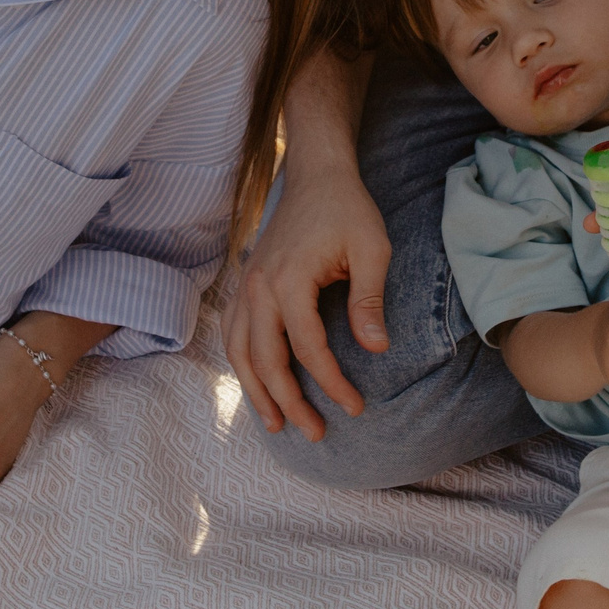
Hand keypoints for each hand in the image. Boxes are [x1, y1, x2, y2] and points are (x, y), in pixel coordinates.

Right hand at [222, 155, 390, 442]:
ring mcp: (246, 285)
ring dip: (256, 391)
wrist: (316, 175)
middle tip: (315, 433)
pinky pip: (233, 331)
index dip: (331, 383)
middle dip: (288, 401)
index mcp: (289, 279)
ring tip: (277, 424)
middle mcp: (258, 286)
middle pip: (265, 359)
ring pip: (240, 350)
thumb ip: (370, 298)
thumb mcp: (372, 248)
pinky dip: (240, 362)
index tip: (355, 406)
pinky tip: (255, 383)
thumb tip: (376, 349)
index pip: (307, 347)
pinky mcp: (246, 283)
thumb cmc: (348, 209)